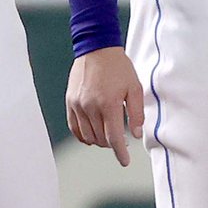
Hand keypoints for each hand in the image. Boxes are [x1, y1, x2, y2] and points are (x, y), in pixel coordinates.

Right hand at [66, 46, 144, 167]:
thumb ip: (137, 113)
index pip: (114, 139)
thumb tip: (136, 135)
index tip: (125, 161)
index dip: (121, 153)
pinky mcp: (70, 100)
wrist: (96, 47)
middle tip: (120, 139)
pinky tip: (91, 134)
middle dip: (112, 144)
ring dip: (98, 140)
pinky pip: (74, 127)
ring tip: (107, 133)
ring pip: (87, 136)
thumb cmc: (118, 67)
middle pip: (101, 139)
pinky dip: (83, 135)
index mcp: (108, 104)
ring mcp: (78, 104)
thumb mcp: (135, 88)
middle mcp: (90, 107)